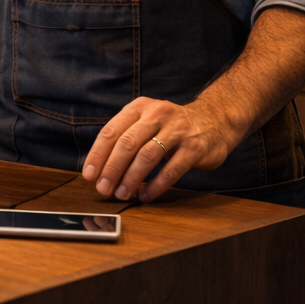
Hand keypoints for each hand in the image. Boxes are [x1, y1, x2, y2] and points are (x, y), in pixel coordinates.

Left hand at [81, 96, 238, 202]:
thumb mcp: (146, 121)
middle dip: (112, 169)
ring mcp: (177, 130)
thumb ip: (125, 138)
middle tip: (103, 188)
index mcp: (139, 108)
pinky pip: (172, 169)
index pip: (111, 131)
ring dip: (131, 178)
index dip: (98, 155)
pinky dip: (156, 185)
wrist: (215, 120)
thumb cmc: (171, 127)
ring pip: (147, 156)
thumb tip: (99, 168)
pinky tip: (146, 195)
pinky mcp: (194, 147)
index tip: (89, 175)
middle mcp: (156, 115)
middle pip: (127, 144)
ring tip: (122, 194)